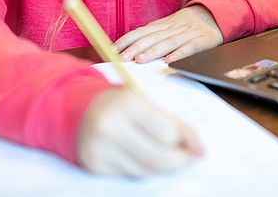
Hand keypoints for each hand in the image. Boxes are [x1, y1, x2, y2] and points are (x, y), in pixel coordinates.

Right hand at [77, 88, 201, 176]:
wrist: (77, 110)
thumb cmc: (118, 103)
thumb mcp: (142, 101)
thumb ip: (169, 121)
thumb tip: (197, 147)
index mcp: (126, 103)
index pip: (167, 132)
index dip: (188, 142)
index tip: (200, 149)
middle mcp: (110, 127)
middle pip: (158, 157)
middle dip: (180, 161)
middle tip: (191, 159)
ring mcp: (100, 149)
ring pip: (146, 170)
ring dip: (164, 167)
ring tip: (173, 159)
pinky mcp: (95, 166)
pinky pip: (130, 174)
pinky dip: (144, 170)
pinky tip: (149, 159)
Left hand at [115, 5, 222, 62]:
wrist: (216, 14)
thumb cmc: (188, 24)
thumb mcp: (169, 25)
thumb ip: (153, 34)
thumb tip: (130, 45)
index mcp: (163, 25)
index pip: (141, 32)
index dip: (126, 40)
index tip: (112, 49)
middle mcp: (173, 28)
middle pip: (152, 37)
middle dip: (135, 48)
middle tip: (122, 58)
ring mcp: (188, 34)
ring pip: (168, 42)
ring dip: (153, 51)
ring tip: (140, 60)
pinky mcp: (202, 41)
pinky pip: (190, 48)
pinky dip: (180, 53)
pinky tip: (170, 61)